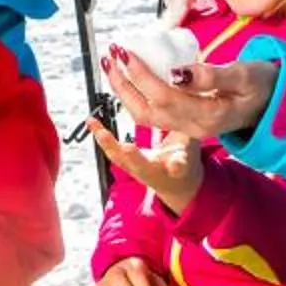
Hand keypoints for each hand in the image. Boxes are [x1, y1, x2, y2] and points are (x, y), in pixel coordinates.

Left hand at [88, 117, 203, 213]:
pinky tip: (91, 121)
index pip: (179, 167)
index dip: (178, 164)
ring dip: (109, 144)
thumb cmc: (185, 160)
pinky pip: (111, 151)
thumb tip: (192, 102)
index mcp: (177, 167)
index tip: (177, 163)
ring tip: (97, 127)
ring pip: (122, 160)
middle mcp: (155, 172)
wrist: (175, 183)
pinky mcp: (126, 163)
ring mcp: (137, 170)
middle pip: (144, 167)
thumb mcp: (194, 145)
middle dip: (135, 158)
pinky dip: (101, 136)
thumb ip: (192, 128)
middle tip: (127, 148)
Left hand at [104, 51, 276, 143]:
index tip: (127, 52)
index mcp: (209, 116)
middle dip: (123, 84)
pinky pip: (154, 113)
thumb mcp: (244, 75)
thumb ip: (212, 75)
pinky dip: (136, 95)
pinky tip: (128, 77)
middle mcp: (195, 128)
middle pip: (148, 111)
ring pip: (147, 115)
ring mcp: (189, 129)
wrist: (272, 103)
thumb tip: (177, 73)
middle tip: (111, 55)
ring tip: (112, 65)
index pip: (166, 97)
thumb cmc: (261, 84)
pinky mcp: (186, 123)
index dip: (142, 75)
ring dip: (125, 91)